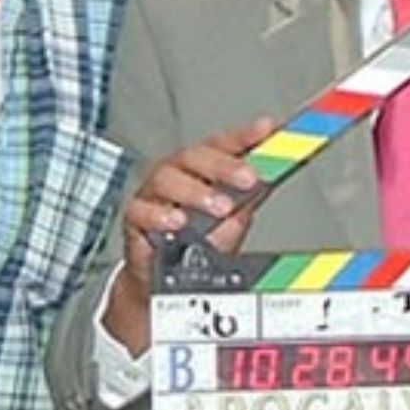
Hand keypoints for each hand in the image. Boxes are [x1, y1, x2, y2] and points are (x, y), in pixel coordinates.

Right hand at [104, 117, 277, 352]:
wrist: (169, 281)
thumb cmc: (200, 242)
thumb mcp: (233, 217)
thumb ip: (251, 194)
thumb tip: (274, 172)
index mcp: (201, 167)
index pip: (222, 144)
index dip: (244, 135)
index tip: (267, 128)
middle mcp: (176, 173)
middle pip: (195, 156)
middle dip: (224, 165)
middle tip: (249, 179)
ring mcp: (153, 193)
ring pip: (166, 178)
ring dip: (196, 191)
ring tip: (221, 207)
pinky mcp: (135, 218)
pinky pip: (141, 211)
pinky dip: (160, 214)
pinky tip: (178, 221)